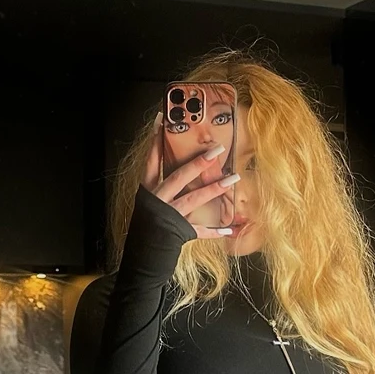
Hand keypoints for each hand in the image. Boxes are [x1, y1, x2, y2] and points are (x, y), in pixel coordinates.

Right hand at [141, 116, 238, 239]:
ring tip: (233, 179)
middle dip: (198, 164)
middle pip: (179, 177)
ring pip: (193, 199)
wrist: (141, 251)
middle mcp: (160, 199)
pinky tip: (229, 229)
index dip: (156, 142)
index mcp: (149, 190)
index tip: (162, 122)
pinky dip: (213, 231)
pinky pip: (199, 231)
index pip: (153, 161)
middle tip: (216, 150)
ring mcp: (171, 215)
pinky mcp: (180, 231)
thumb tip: (174, 162)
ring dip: (214, 189)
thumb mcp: (147, 201)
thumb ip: (160, 183)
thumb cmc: (145, 223)